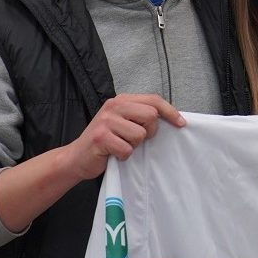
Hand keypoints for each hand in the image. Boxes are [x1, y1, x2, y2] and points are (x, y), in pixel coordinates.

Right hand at [64, 93, 184, 181]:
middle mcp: (114, 106)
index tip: (181, 123)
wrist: (76, 158)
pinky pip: (127, 149)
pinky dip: (124, 156)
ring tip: (121, 146)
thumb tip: (172, 118)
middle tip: (137, 140)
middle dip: (150, 131)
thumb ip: (140, 116)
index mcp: (121, 100)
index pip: (153, 100)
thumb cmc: (105, 142)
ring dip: (134, 146)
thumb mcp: (123, 122)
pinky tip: (114, 154)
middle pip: (151, 115)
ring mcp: (106, 121)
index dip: (170, 111)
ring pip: (140, 134)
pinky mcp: (100, 137)